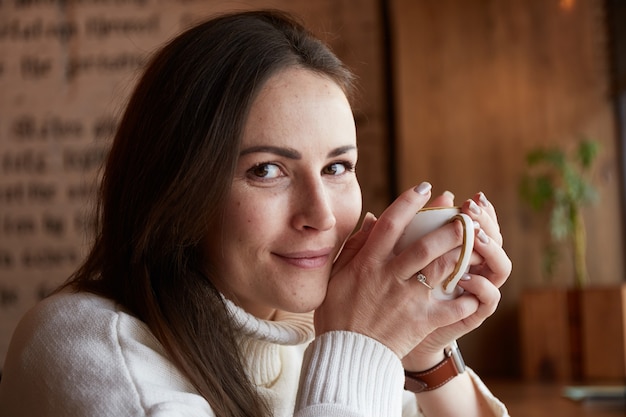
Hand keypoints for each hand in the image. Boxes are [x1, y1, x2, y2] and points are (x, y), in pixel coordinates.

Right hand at [315, 183, 485, 357]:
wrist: (346, 354)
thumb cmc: (338, 313)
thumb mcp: (336, 275)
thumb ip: (354, 246)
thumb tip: (370, 218)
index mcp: (368, 263)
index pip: (391, 224)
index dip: (410, 202)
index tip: (426, 188)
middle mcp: (389, 277)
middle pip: (425, 245)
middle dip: (448, 227)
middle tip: (465, 214)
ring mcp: (406, 299)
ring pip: (440, 270)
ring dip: (462, 253)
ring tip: (478, 240)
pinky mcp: (420, 321)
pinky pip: (449, 307)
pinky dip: (465, 298)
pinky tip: (474, 289)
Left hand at [402, 192, 511, 370]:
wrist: (397, 332)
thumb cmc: (397, 291)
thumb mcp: (396, 259)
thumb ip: (399, 235)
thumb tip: (388, 210)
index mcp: (459, 250)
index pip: (481, 224)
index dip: (482, 210)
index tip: (472, 198)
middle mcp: (474, 267)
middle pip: (496, 240)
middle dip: (487, 223)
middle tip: (472, 211)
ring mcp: (477, 290)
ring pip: (501, 266)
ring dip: (491, 250)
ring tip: (474, 239)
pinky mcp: (474, 313)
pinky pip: (489, 298)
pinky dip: (480, 286)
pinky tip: (464, 278)